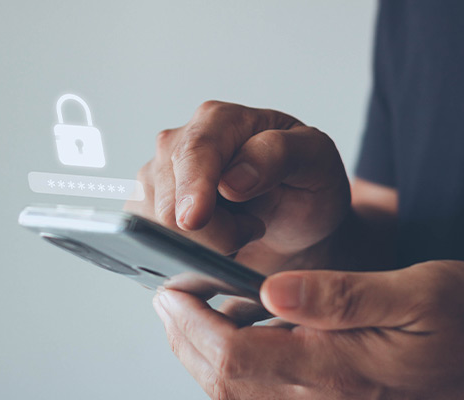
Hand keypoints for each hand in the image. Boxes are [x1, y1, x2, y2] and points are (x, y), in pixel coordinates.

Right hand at [127, 101, 349, 272]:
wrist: (296, 217)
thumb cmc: (305, 183)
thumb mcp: (315, 158)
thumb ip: (279, 155)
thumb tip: (231, 179)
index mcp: (219, 120)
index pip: (193, 153)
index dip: (192, 187)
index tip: (195, 219)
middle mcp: (179, 143)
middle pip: (169, 200)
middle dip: (212, 232)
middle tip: (251, 228)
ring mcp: (158, 176)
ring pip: (154, 226)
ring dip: (200, 244)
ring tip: (235, 231)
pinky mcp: (147, 208)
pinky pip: (148, 241)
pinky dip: (181, 254)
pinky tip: (212, 245)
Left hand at [153, 261, 463, 398]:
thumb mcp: (418, 296)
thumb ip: (342, 296)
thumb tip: (272, 288)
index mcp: (337, 370)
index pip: (235, 358)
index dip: (192, 325)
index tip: (169, 291)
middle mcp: (323, 397)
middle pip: (225, 380)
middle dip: (185, 338)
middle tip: (167, 296)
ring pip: (238, 390)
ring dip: (204, 350)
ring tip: (189, 308)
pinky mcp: (332, 397)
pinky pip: (264, 389)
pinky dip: (237, 358)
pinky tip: (237, 325)